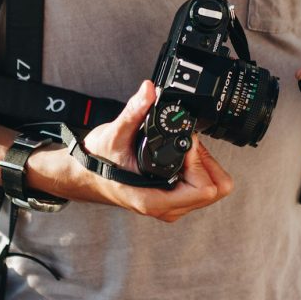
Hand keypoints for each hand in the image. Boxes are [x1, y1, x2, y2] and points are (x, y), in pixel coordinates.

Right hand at [26, 81, 233, 221]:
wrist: (85, 175)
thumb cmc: (98, 161)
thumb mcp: (113, 133)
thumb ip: (133, 111)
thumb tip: (149, 90)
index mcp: (154, 200)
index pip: (205, 189)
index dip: (199, 161)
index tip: (185, 144)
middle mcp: (166, 208)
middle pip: (215, 189)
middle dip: (205, 162)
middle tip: (187, 144)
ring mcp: (172, 207)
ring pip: (212, 190)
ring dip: (203, 165)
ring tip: (183, 150)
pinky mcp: (173, 201)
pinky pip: (202, 188)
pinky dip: (198, 170)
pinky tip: (182, 157)